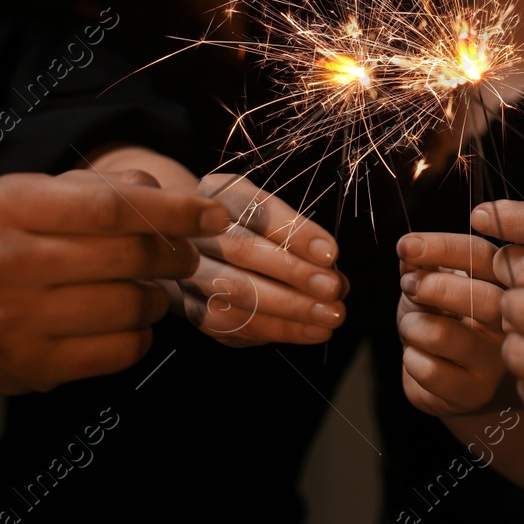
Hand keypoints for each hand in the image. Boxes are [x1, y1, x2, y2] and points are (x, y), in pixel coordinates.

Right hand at [0, 169, 228, 393]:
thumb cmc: (11, 240)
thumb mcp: (44, 195)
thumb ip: (109, 188)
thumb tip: (182, 201)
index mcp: (9, 206)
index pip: (112, 207)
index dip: (173, 211)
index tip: (213, 215)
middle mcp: (4, 262)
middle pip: (127, 257)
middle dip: (173, 254)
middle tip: (185, 255)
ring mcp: (14, 319)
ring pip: (129, 307)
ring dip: (157, 298)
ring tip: (150, 290)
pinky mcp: (30, 365)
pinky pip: (119, 351)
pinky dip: (141, 335)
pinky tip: (129, 322)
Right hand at [175, 174, 346, 346]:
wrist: (197, 250)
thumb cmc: (250, 230)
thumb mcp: (273, 219)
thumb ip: (301, 241)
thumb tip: (336, 278)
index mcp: (219, 193)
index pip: (257, 209)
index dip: (295, 232)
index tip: (330, 254)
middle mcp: (194, 229)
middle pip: (242, 250)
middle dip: (294, 272)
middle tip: (334, 289)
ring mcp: (186, 270)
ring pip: (236, 290)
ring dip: (290, 307)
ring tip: (329, 316)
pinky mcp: (193, 307)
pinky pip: (234, 324)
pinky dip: (277, 328)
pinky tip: (310, 330)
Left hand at [395, 232, 511, 416]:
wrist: (439, 374)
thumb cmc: (439, 320)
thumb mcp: (429, 284)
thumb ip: (422, 264)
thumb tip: (409, 250)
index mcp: (503, 283)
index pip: (483, 257)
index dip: (442, 248)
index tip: (406, 246)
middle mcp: (510, 322)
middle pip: (486, 299)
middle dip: (435, 287)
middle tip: (409, 286)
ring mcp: (496, 361)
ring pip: (446, 336)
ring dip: (413, 326)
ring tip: (410, 328)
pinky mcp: (475, 392)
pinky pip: (431, 372)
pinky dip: (411, 359)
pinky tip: (417, 357)